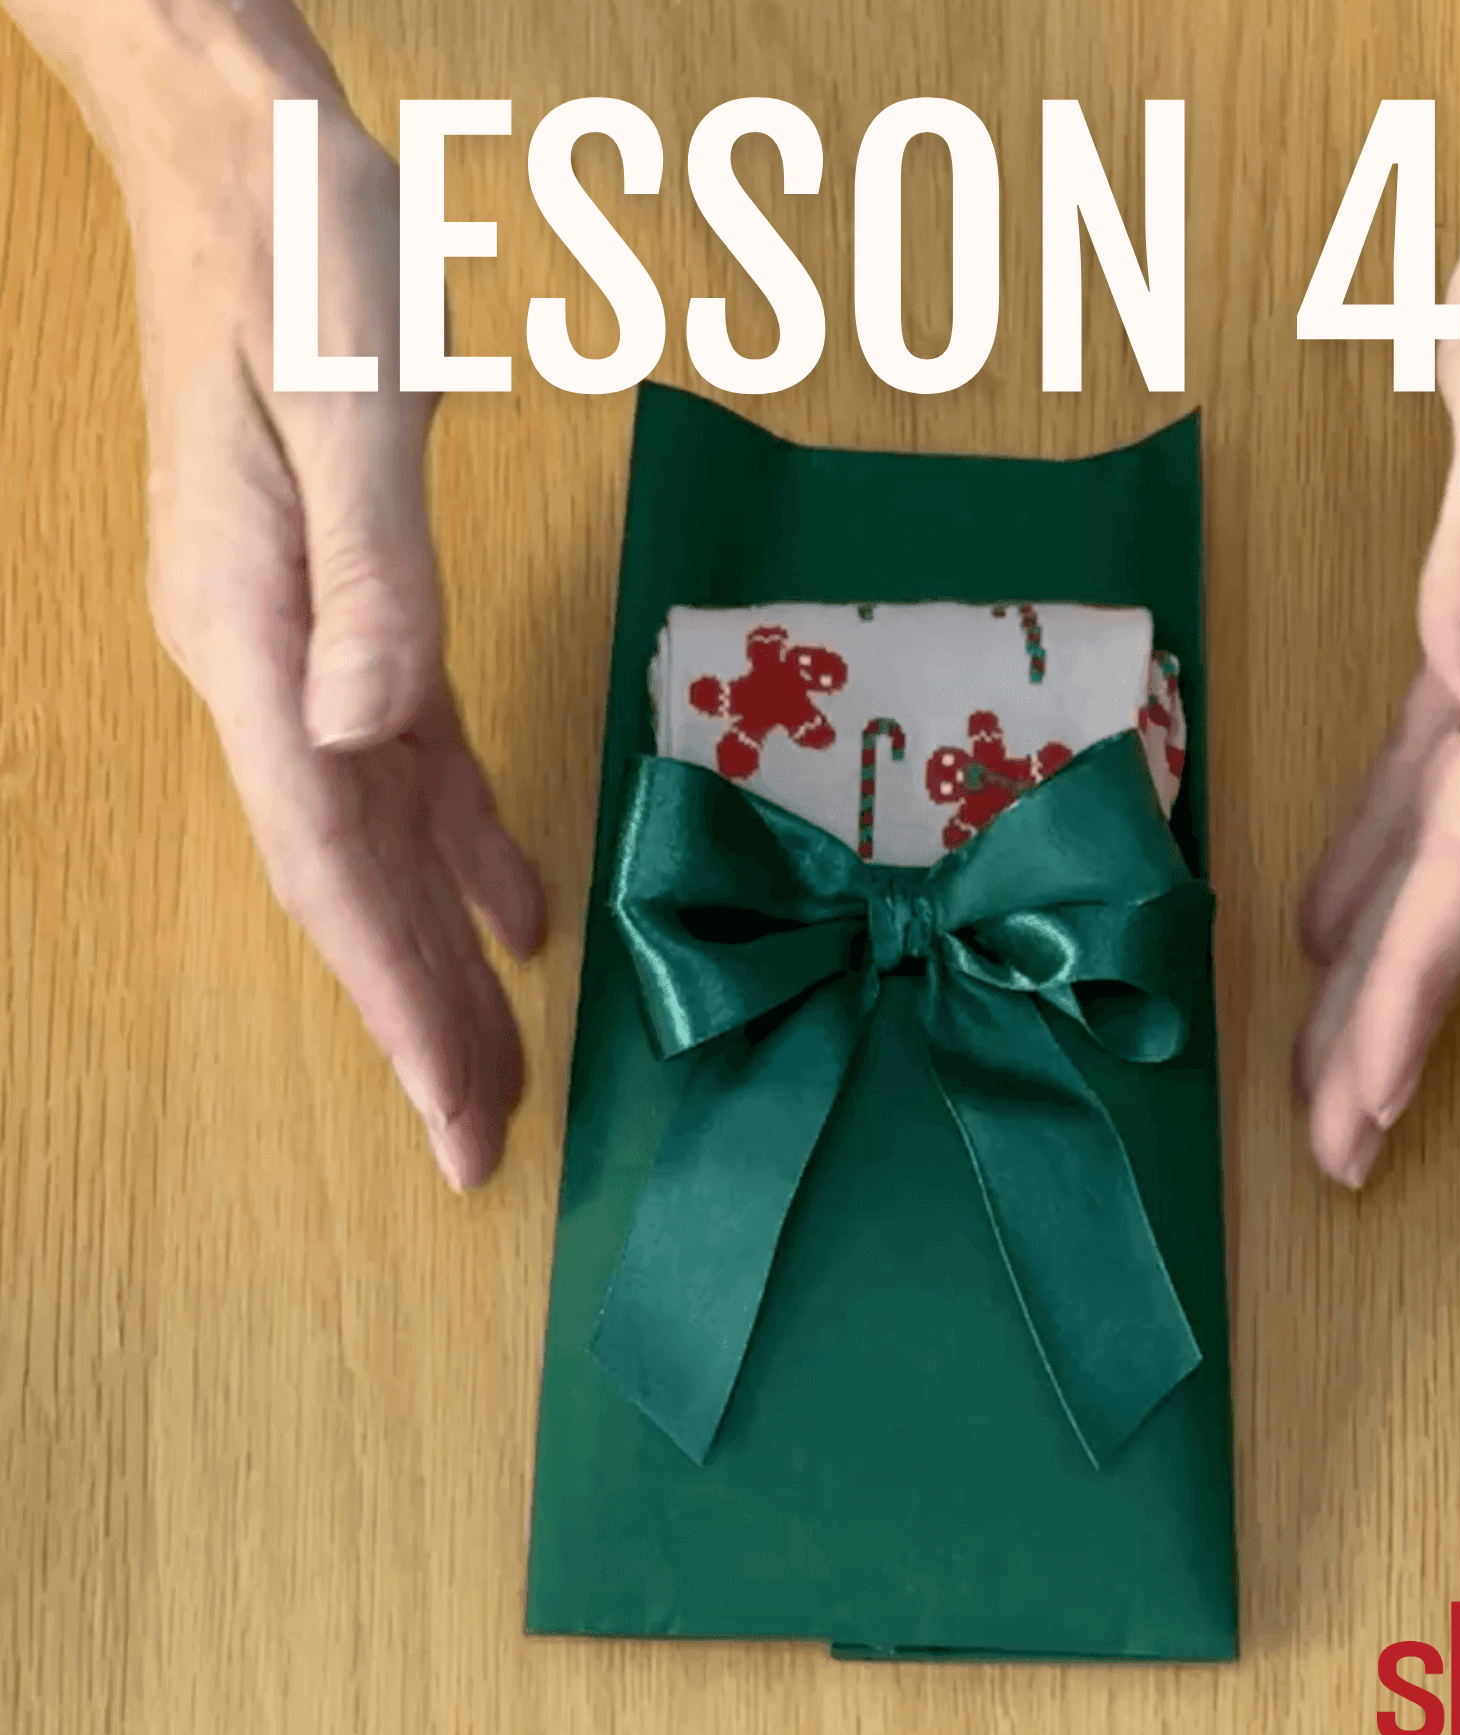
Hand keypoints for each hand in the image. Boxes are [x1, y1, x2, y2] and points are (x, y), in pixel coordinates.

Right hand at [32, 1, 546, 1188]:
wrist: (242, 161)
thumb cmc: (298, 258)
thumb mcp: (353, 403)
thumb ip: (372, 578)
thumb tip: (366, 732)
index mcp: (258, 639)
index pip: (333, 865)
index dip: (397, 1001)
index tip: (456, 1119)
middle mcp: (268, 665)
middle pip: (352, 881)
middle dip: (418, 1015)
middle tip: (481, 1141)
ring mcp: (301, 639)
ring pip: (379, 836)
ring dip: (438, 948)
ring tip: (495, 1059)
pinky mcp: (346, 604)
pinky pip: (408, 758)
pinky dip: (464, 838)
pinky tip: (510, 902)